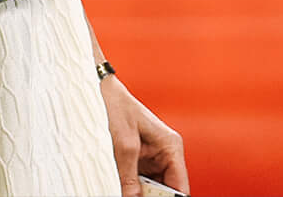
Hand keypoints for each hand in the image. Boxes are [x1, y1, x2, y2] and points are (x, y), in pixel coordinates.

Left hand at [100, 73, 189, 195]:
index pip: (180, 184)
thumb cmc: (118, 108)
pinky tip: (126, 190)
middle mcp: (165, 153)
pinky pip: (141, 183)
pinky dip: (134, 190)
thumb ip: (129, 177)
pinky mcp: (140, 161)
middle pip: (167, 188)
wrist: (102, 95)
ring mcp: (152, 158)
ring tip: (130, 193)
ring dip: (143, 194)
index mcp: (171, 145)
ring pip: (154, 188)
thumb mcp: (124, 145)